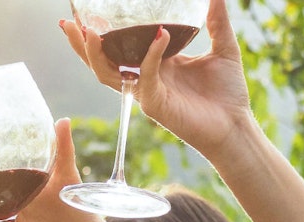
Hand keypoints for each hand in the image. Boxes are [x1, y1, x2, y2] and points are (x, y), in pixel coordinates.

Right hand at [60, 0, 251, 159]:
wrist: (236, 126)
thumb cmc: (227, 94)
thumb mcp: (223, 48)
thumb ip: (216, 21)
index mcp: (155, 63)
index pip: (119, 46)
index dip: (99, 32)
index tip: (85, 13)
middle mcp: (144, 78)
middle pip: (101, 61)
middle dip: (80, 44)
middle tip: (67, 22)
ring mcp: (146, 92)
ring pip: (109, 74)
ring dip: (95, 54)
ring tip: (88, 31)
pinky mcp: (156, 105)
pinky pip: (146, 76)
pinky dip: (151, 55)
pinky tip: (160, 35)